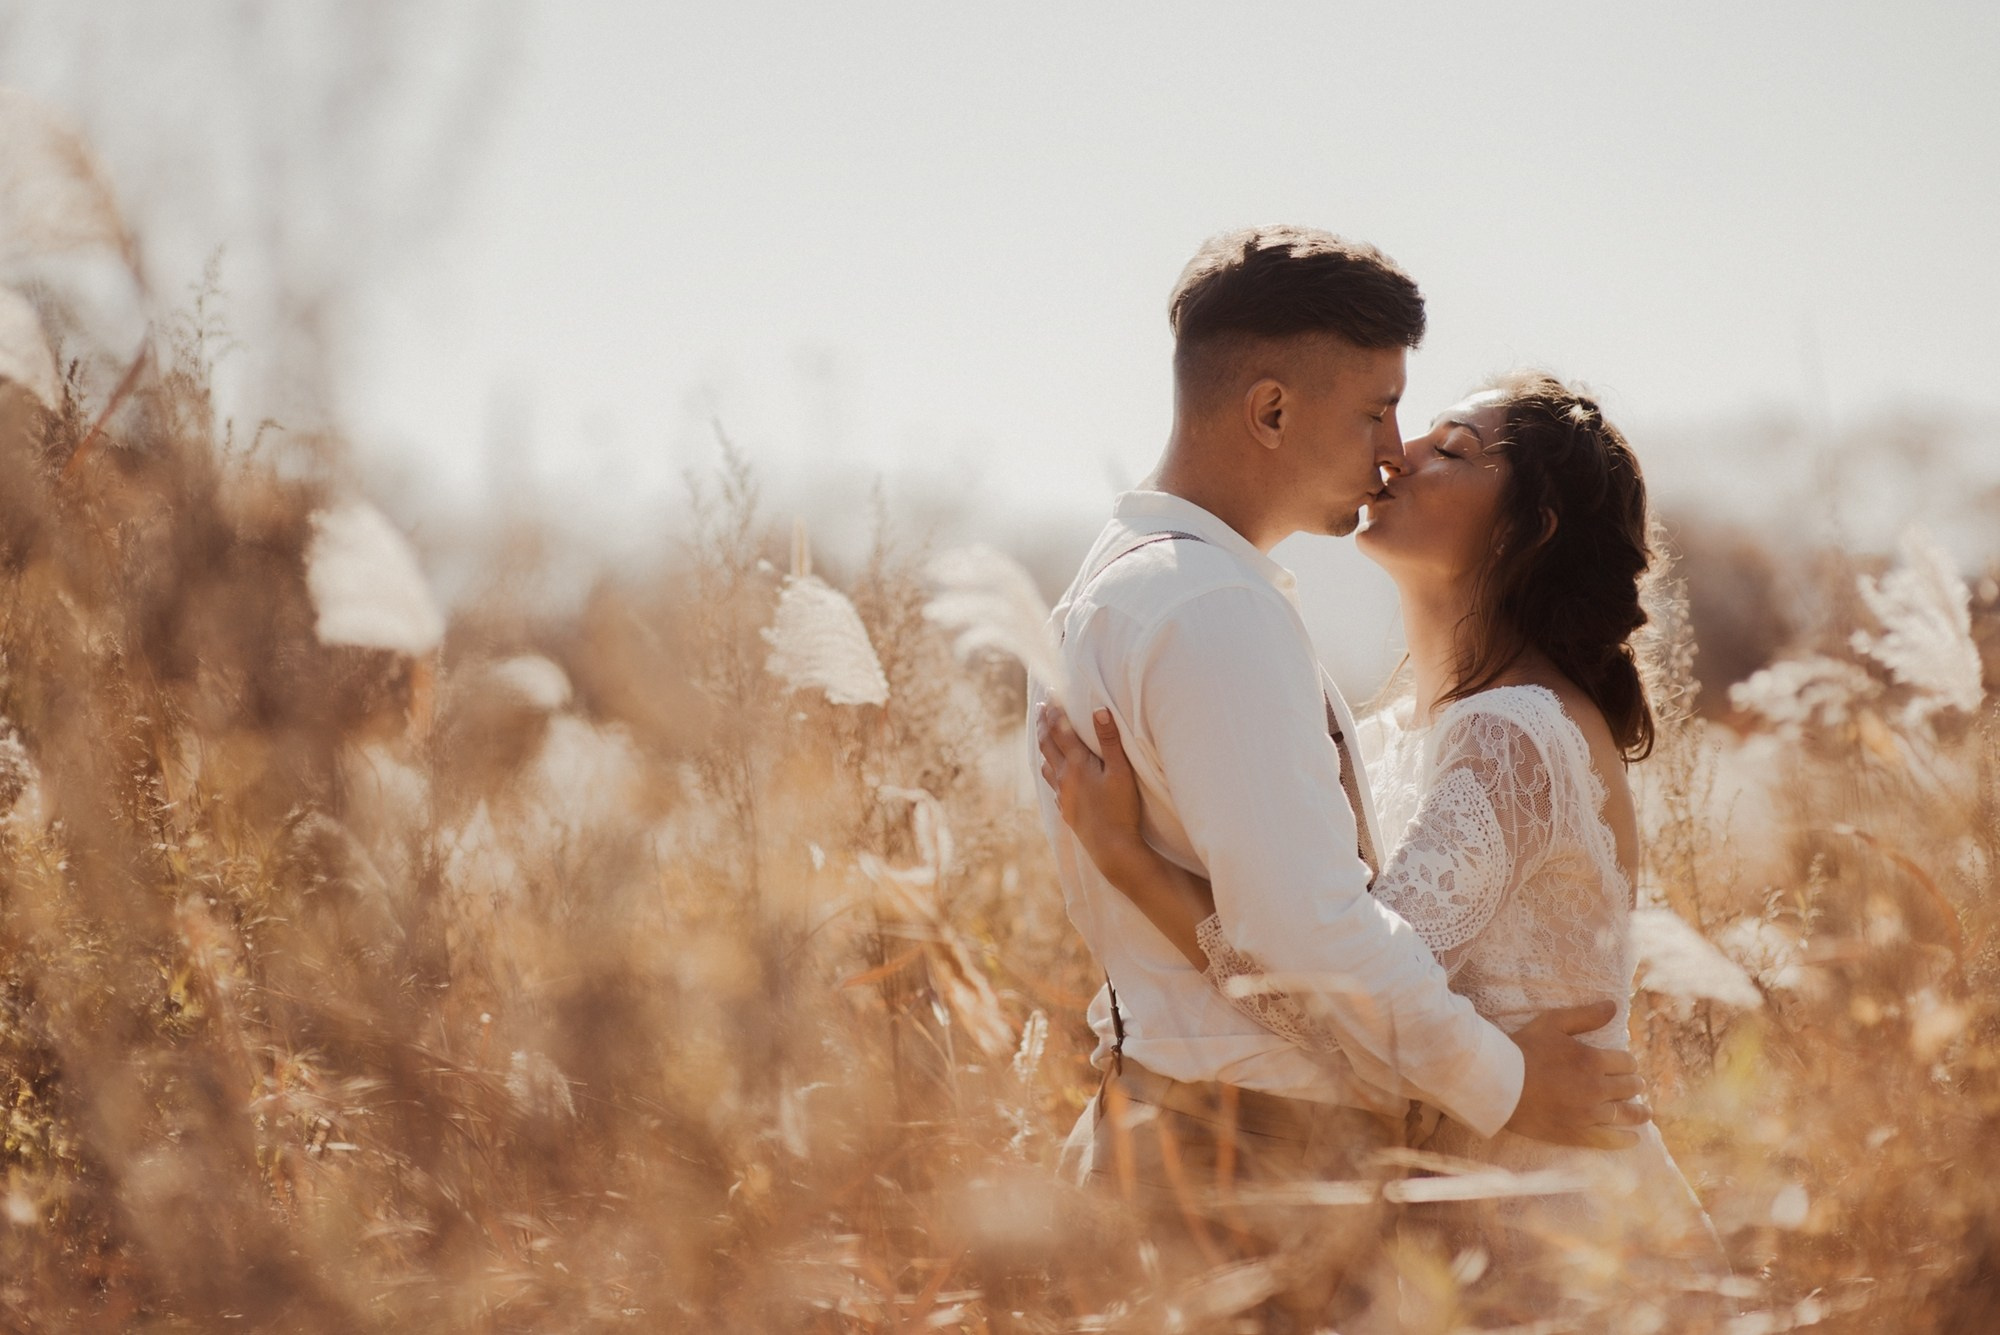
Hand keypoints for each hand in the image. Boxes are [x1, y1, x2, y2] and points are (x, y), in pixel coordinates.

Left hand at [1036, 703, 1147, 879]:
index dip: (1055, 712)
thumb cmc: (1121, 809)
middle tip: (1041, 708)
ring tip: (1043, 736)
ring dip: (1044, 747)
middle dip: (1044, 724)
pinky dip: (1050, 770)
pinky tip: (1055, 773)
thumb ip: (1110, 740)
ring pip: (1046, 765)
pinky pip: (1052, 784)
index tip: (1050, 696)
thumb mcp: (1121, 772)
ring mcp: (1062, 795)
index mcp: (1077, 765)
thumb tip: (1099, 709)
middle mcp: (1064, 778)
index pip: (1061, 731)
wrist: (1112, 849)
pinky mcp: (1066, 810)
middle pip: (1047, 745)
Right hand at [1504, 1000, 1650, 1149]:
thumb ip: (1585, 1015)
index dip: (1627, 1063)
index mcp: (1593, 1060)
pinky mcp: (1577, 1134)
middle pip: (1629, 1088)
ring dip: (1638, 1112)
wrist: (1499, 1083)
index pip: (1627, 1063)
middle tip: (1632, 1086)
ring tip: (1644, 1113)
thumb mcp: (1552, 1023)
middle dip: (1633, 1085)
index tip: (1623, 1065)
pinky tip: (1632, 1139)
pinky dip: (1625, 1140)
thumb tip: (1614, 1006)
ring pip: (1626, 1114)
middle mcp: (1596, 1088)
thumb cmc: (1524, 1049)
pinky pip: (1610, 1140)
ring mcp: (1588, 1114)